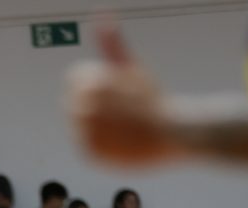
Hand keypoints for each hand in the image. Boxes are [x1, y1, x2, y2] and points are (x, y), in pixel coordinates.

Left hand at [67, 23, 183, 166]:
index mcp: (88, 85)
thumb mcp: (129, 66)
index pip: (74, 80)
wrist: (173, 132)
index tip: (116, 93)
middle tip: (121, 112)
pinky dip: (100, 145)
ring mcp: (84, 134)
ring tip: (122, 126)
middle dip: (94, 105)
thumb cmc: (152, 98)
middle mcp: (82, 109)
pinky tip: (120, 140)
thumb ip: (110, 42)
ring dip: (96, 126)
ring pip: (79, 126)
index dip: (98, 86)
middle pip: (74, 104)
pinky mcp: (89, 154)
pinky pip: (86, 146)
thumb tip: (101, 11)